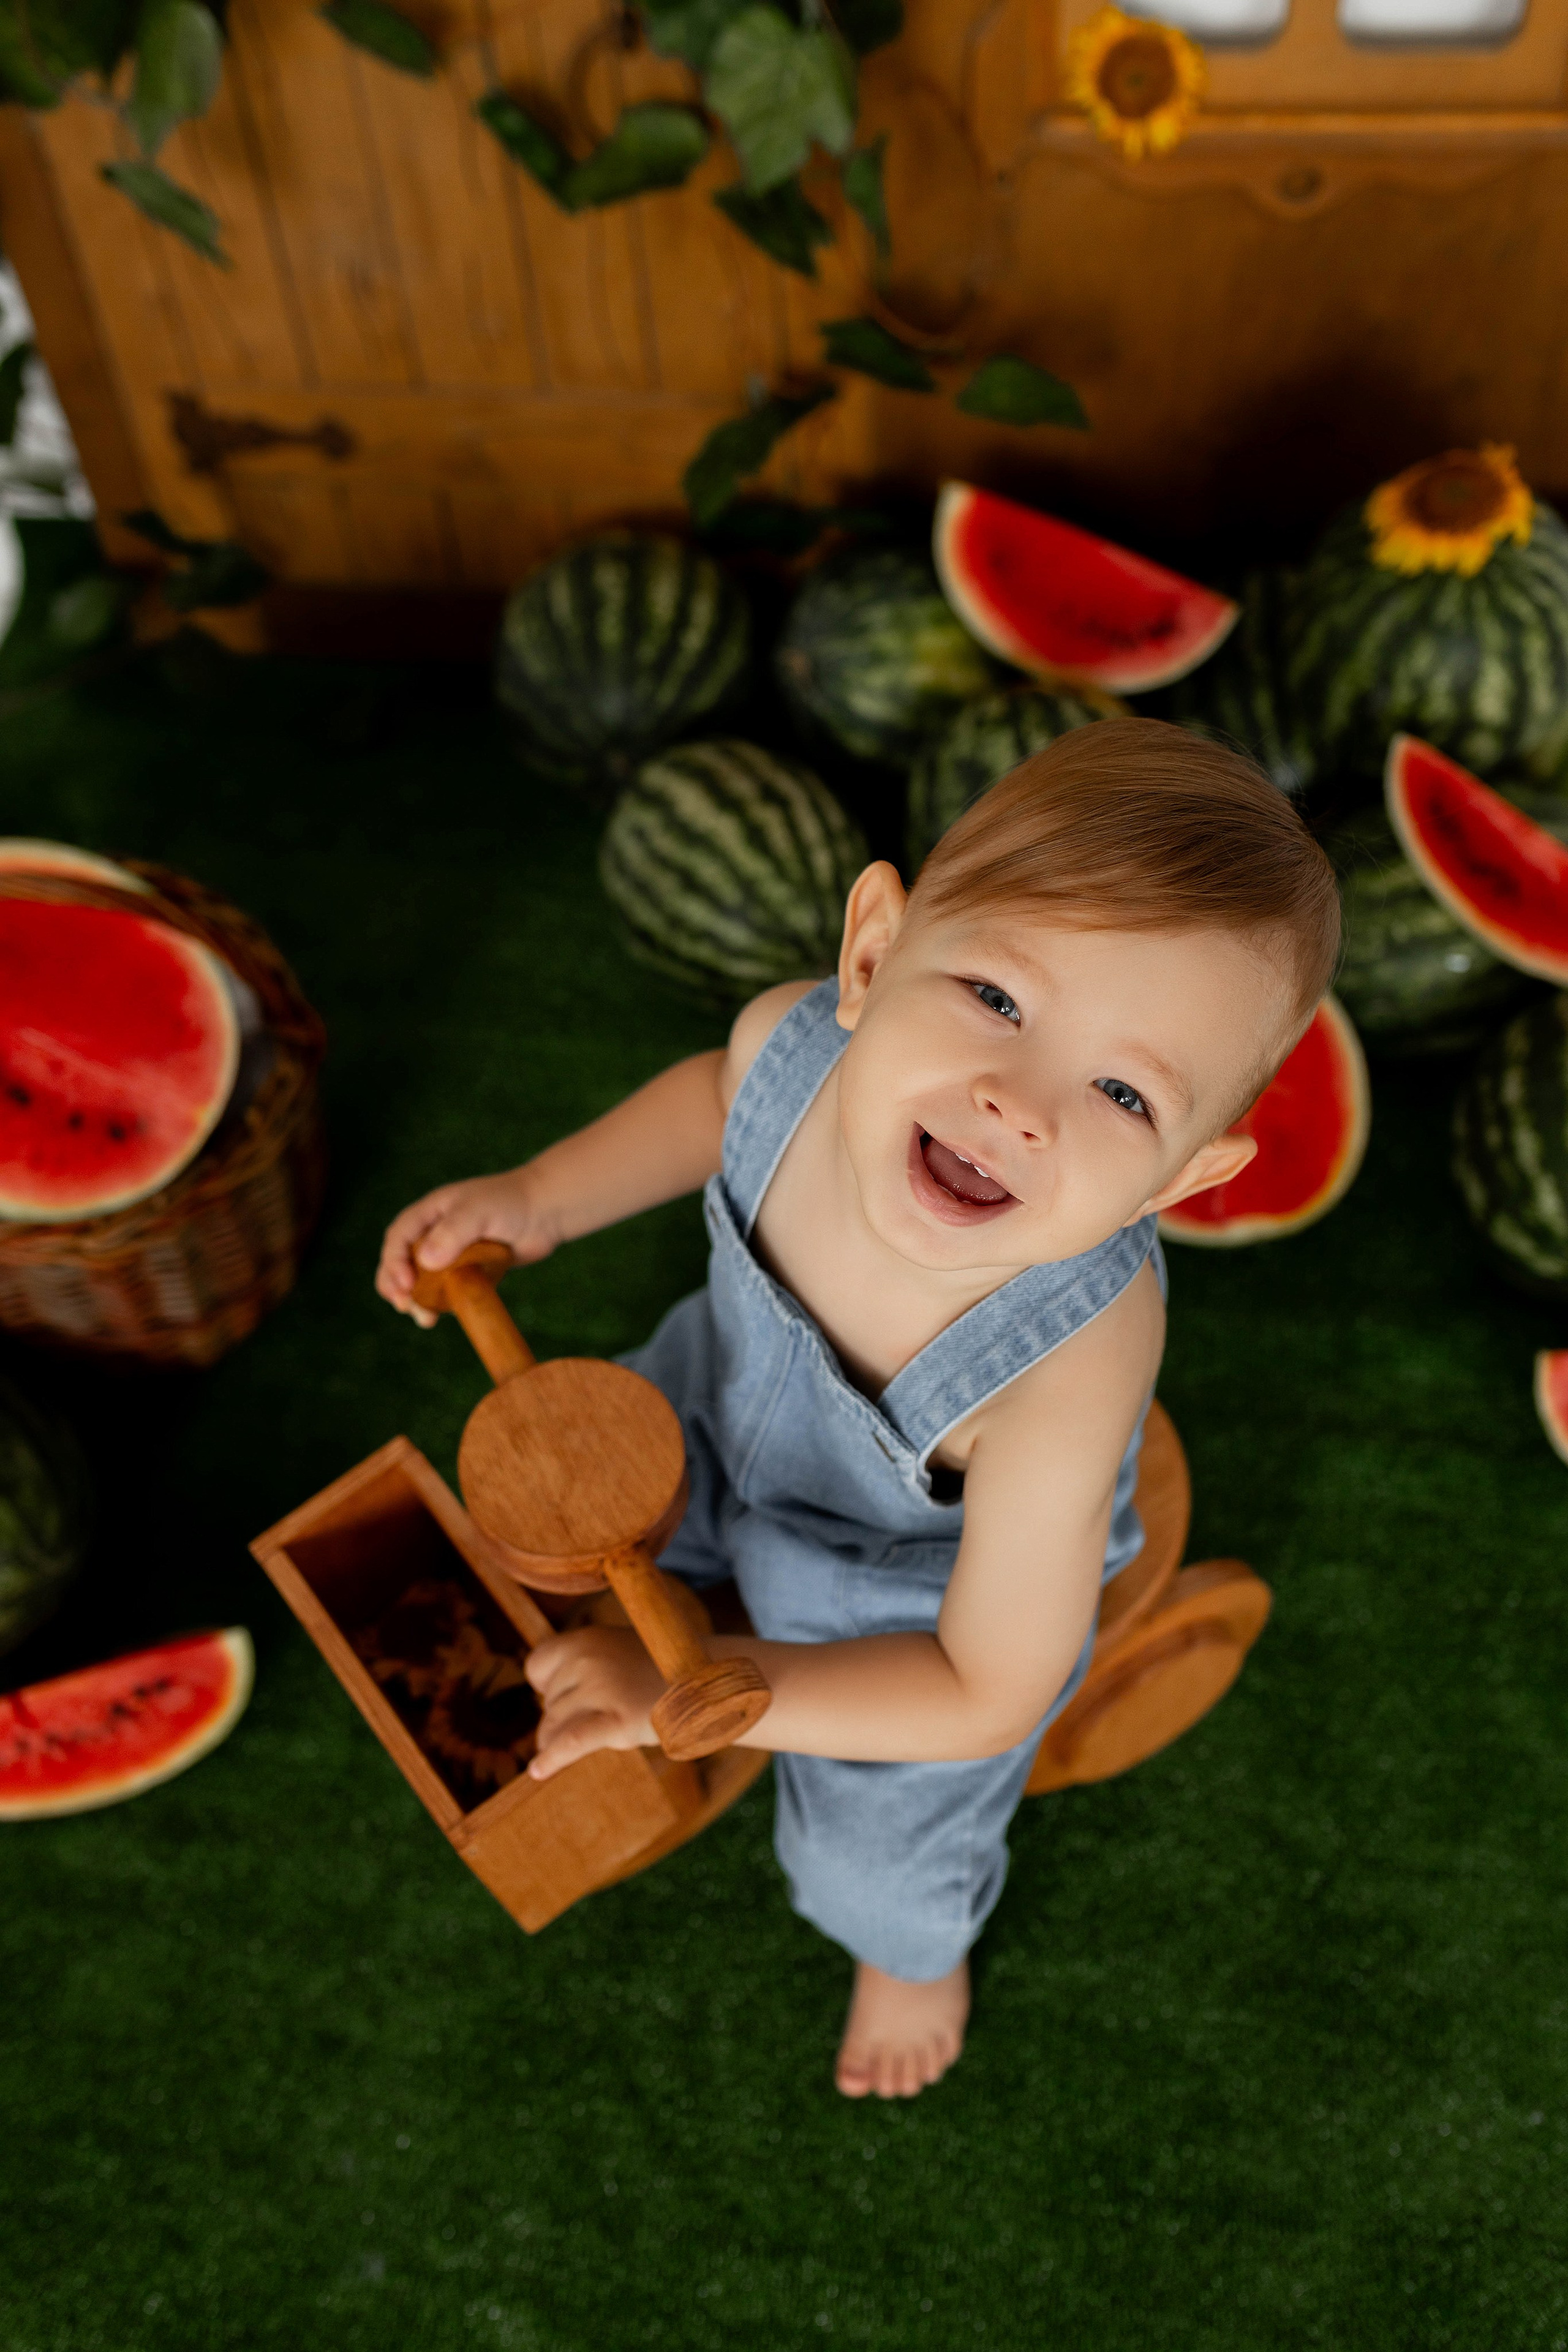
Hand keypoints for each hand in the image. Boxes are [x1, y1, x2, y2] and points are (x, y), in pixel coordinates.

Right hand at [375, 1169, 557, 1326]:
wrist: (545, 1212)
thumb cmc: (510, 1203)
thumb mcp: (477, 1211)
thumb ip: (451, 1233)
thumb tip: (426, 1262)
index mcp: (430, 1213)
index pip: (398, 1238)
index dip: (394, 1261)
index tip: (406, 1284)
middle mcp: (435, 1233)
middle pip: (402, 1261)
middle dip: (397, 1285)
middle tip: (404, 1305)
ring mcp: (451, 1253)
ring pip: (422, 1280)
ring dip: (417, 1300)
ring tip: (426, 1320)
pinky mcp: (467, 1271)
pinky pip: (446, 1290)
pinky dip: (440, 1304)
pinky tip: (442, 1316)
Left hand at [524, 1627, 664, 1781]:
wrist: (708, 1684)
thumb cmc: (660, 1672)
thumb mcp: (617, 1652)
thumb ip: (583, 1666)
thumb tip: (544, 1700)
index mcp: (586, 1638)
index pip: (536, 1665)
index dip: (547, 1685)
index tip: (566, 1695)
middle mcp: (588, 1659)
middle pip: (548, 1702)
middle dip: (564, 1716)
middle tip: (602, 1713)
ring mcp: (602, 1689)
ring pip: (555, 1725)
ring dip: (560, 1740)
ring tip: (585, 1740)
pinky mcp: (617, 1721)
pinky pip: (570, 1743)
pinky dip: (551, 1760)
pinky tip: (537, 1772)